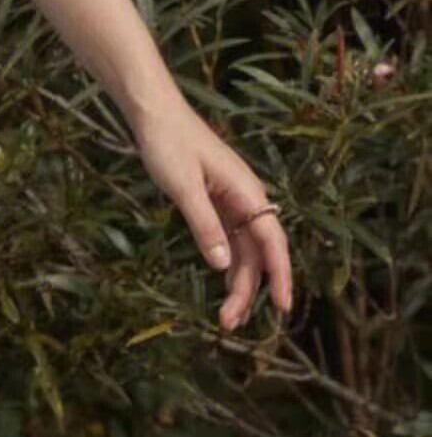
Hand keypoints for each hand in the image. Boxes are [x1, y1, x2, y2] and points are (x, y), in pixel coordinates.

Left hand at [130, 99, 292, 331]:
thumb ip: (203, 224)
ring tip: (226, 316)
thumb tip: (222, 265)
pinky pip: (229, 236)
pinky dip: (227, 260)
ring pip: (243, 248)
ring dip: (238, 280)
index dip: (280, 276)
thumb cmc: (168, 143)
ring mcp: (231, 199)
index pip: (272, 242)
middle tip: (230, 323)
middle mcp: (246, 198)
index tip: (282, 308)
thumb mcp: (182, 186)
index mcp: (247, 192)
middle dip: (250, 290)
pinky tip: (222, 280)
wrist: (154, 112)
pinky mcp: (214, 199)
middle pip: (258, 252)